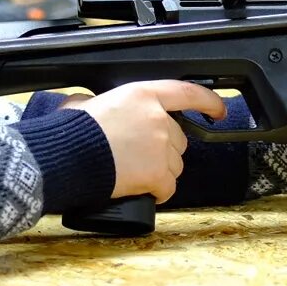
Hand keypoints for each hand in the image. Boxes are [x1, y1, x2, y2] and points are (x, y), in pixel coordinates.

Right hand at [74, 81, 227, 201]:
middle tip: (137, 156)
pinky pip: (168, 187)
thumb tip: (90, 106)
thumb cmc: (71, 132)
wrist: (67, 157)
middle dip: (164, 150)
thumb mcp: (84, 104)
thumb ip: (100, 102)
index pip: (187, 93)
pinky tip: (142, 190)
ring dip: (160, 172)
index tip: (219, 110)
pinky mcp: (158, 174)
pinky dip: (158, 192)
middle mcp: (158, 118)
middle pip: (179, 139)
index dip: (208, 101)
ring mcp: (161, 147)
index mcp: (142, 95)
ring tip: (133, 173)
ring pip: (175, 165)